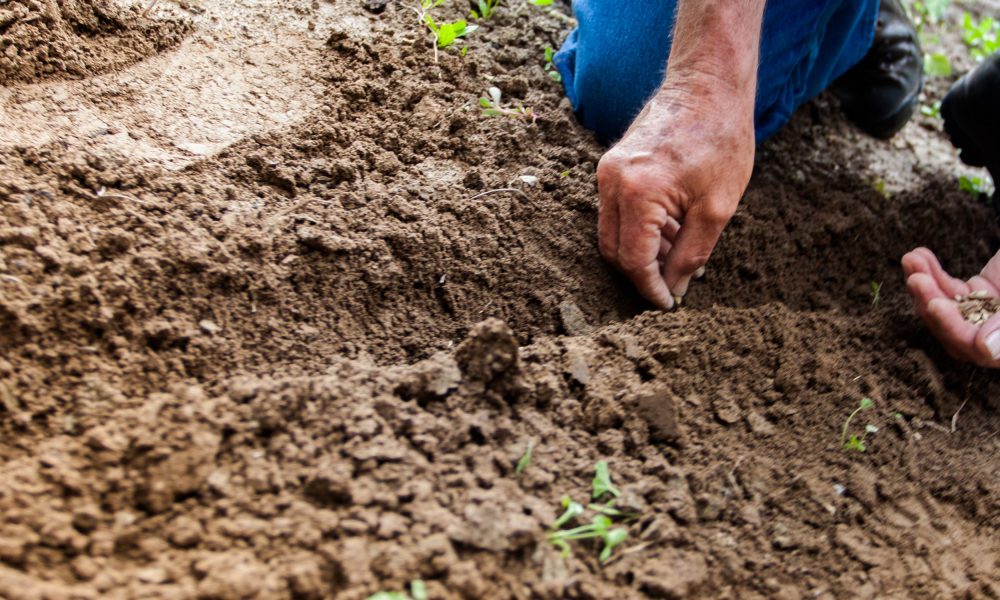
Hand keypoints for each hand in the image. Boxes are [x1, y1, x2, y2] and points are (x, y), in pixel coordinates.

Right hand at [596, 81, 754, 308]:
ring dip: (641, 252)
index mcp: (638, 193)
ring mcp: (607, 172)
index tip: (668, 304)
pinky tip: (671, 231)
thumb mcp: (717, 208)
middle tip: (672, 286)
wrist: (708, 85)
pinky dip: (639, 229)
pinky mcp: (611, 165)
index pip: (633, 260)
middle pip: (613, 250)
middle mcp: (612, 182)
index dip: (650, 288)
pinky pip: (616, 211)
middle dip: (641, 274)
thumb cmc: (720, 140)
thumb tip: (674, 288)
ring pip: (612, 232)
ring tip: (680, 255)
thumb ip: (691, 255)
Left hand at [902, 246, 999, 366]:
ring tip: (911, 259)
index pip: (978, 349)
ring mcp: (987, 315)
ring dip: (925, 283)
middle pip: (953, 329)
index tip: (936, 304)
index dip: (954, 328)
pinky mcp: (979, 295)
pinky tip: (919, 255)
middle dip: (930, 301)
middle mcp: (997, 335)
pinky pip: (949, 288)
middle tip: (916, 279)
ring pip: (946, 306)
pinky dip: (933, 272)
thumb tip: (985, 350)